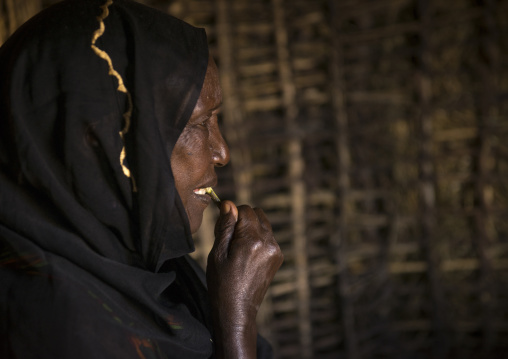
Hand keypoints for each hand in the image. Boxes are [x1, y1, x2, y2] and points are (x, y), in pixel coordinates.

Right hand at [206, 200, 282, 357]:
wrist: (237, 310)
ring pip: (264, 223)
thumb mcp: (217, 253)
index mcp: (251, 240)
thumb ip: (225, 226)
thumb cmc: (222, 283)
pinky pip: (268, 236)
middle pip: (257, 213)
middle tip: (229, 236)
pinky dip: (258, 238)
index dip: (232, 212)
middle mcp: (268, 242)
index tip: (223, 223)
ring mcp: (276, 250)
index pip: (245, 209)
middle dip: (243, 218)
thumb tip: (228, 203)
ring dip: (251, 227)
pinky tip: (247, 255)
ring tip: (238, 247)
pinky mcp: (278, 257)